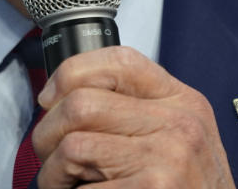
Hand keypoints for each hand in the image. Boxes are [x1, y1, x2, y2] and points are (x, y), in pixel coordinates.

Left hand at [32, 46, 233, 187]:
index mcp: (183, 101)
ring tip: (66, 185)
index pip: (119, 60)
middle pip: (80, 103)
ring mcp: (166, 159)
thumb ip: (138, 110)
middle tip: (51, 157)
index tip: (50, 98)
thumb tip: (62, 97)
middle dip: (48, 133)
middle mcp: (179, 124)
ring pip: (72, 147)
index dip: (70, 73)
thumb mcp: (179, 137)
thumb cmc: (189, 188)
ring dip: (53, 173)